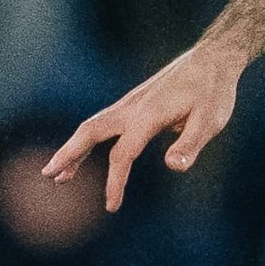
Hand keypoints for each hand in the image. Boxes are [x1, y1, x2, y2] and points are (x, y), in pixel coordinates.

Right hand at [42, 40, 243, 212]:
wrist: (213, 59)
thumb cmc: (214, 92)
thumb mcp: (210, 120)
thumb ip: (191, 144)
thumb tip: (174, 167)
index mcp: (148, 115)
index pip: (123, 153)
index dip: (115, 181)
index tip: (111, 206)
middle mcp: (132, 107)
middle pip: (90, 132)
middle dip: (69, 155)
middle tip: (49, 176)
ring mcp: (131, 103)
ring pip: (93, 127)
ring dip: (73, 149)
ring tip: (59, 175)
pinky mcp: (134, 103)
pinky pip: (104, 123)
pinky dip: (89, 140)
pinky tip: (85, 153)